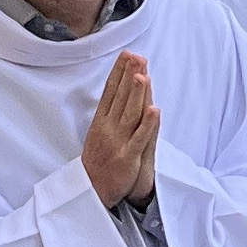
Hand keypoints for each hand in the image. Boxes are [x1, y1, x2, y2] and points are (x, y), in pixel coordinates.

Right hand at [82, 51, 160, 206]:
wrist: (91, 191)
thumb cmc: (98, 162)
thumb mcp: (98, 133)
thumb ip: (110, 113)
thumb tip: (119, 91)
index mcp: (100, 122)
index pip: (110, 92)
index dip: (118, 72)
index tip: (126, 55)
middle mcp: (108, 129)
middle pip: (119, 98)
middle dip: (128, 76)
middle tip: (136, 56)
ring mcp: (118, 143)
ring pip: (130, 114)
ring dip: (136, 94)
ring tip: (143, 75)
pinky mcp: (128, 158)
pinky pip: (140, 139)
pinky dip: (148, 124)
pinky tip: (155, 109)